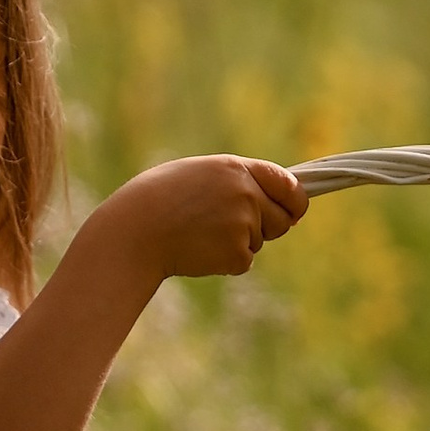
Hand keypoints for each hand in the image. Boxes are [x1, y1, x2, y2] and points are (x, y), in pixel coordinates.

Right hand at [99, 154, 305, 285]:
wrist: (134, 231)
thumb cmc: (158, 201)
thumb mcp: (197, 175)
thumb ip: (235, 182)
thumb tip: (275, 204)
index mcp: (236, 168)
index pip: (288, 184)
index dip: (295, 201)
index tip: (294, 212)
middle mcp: (246, 193)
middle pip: (282, 219)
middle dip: (266, 227)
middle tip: (229, 229)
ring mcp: (244, 223)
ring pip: (258, 241)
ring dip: (238, 243)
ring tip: (200, 235)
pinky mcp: (237, 252)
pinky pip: (243, 261)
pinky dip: (224, 262)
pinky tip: (197, 251)